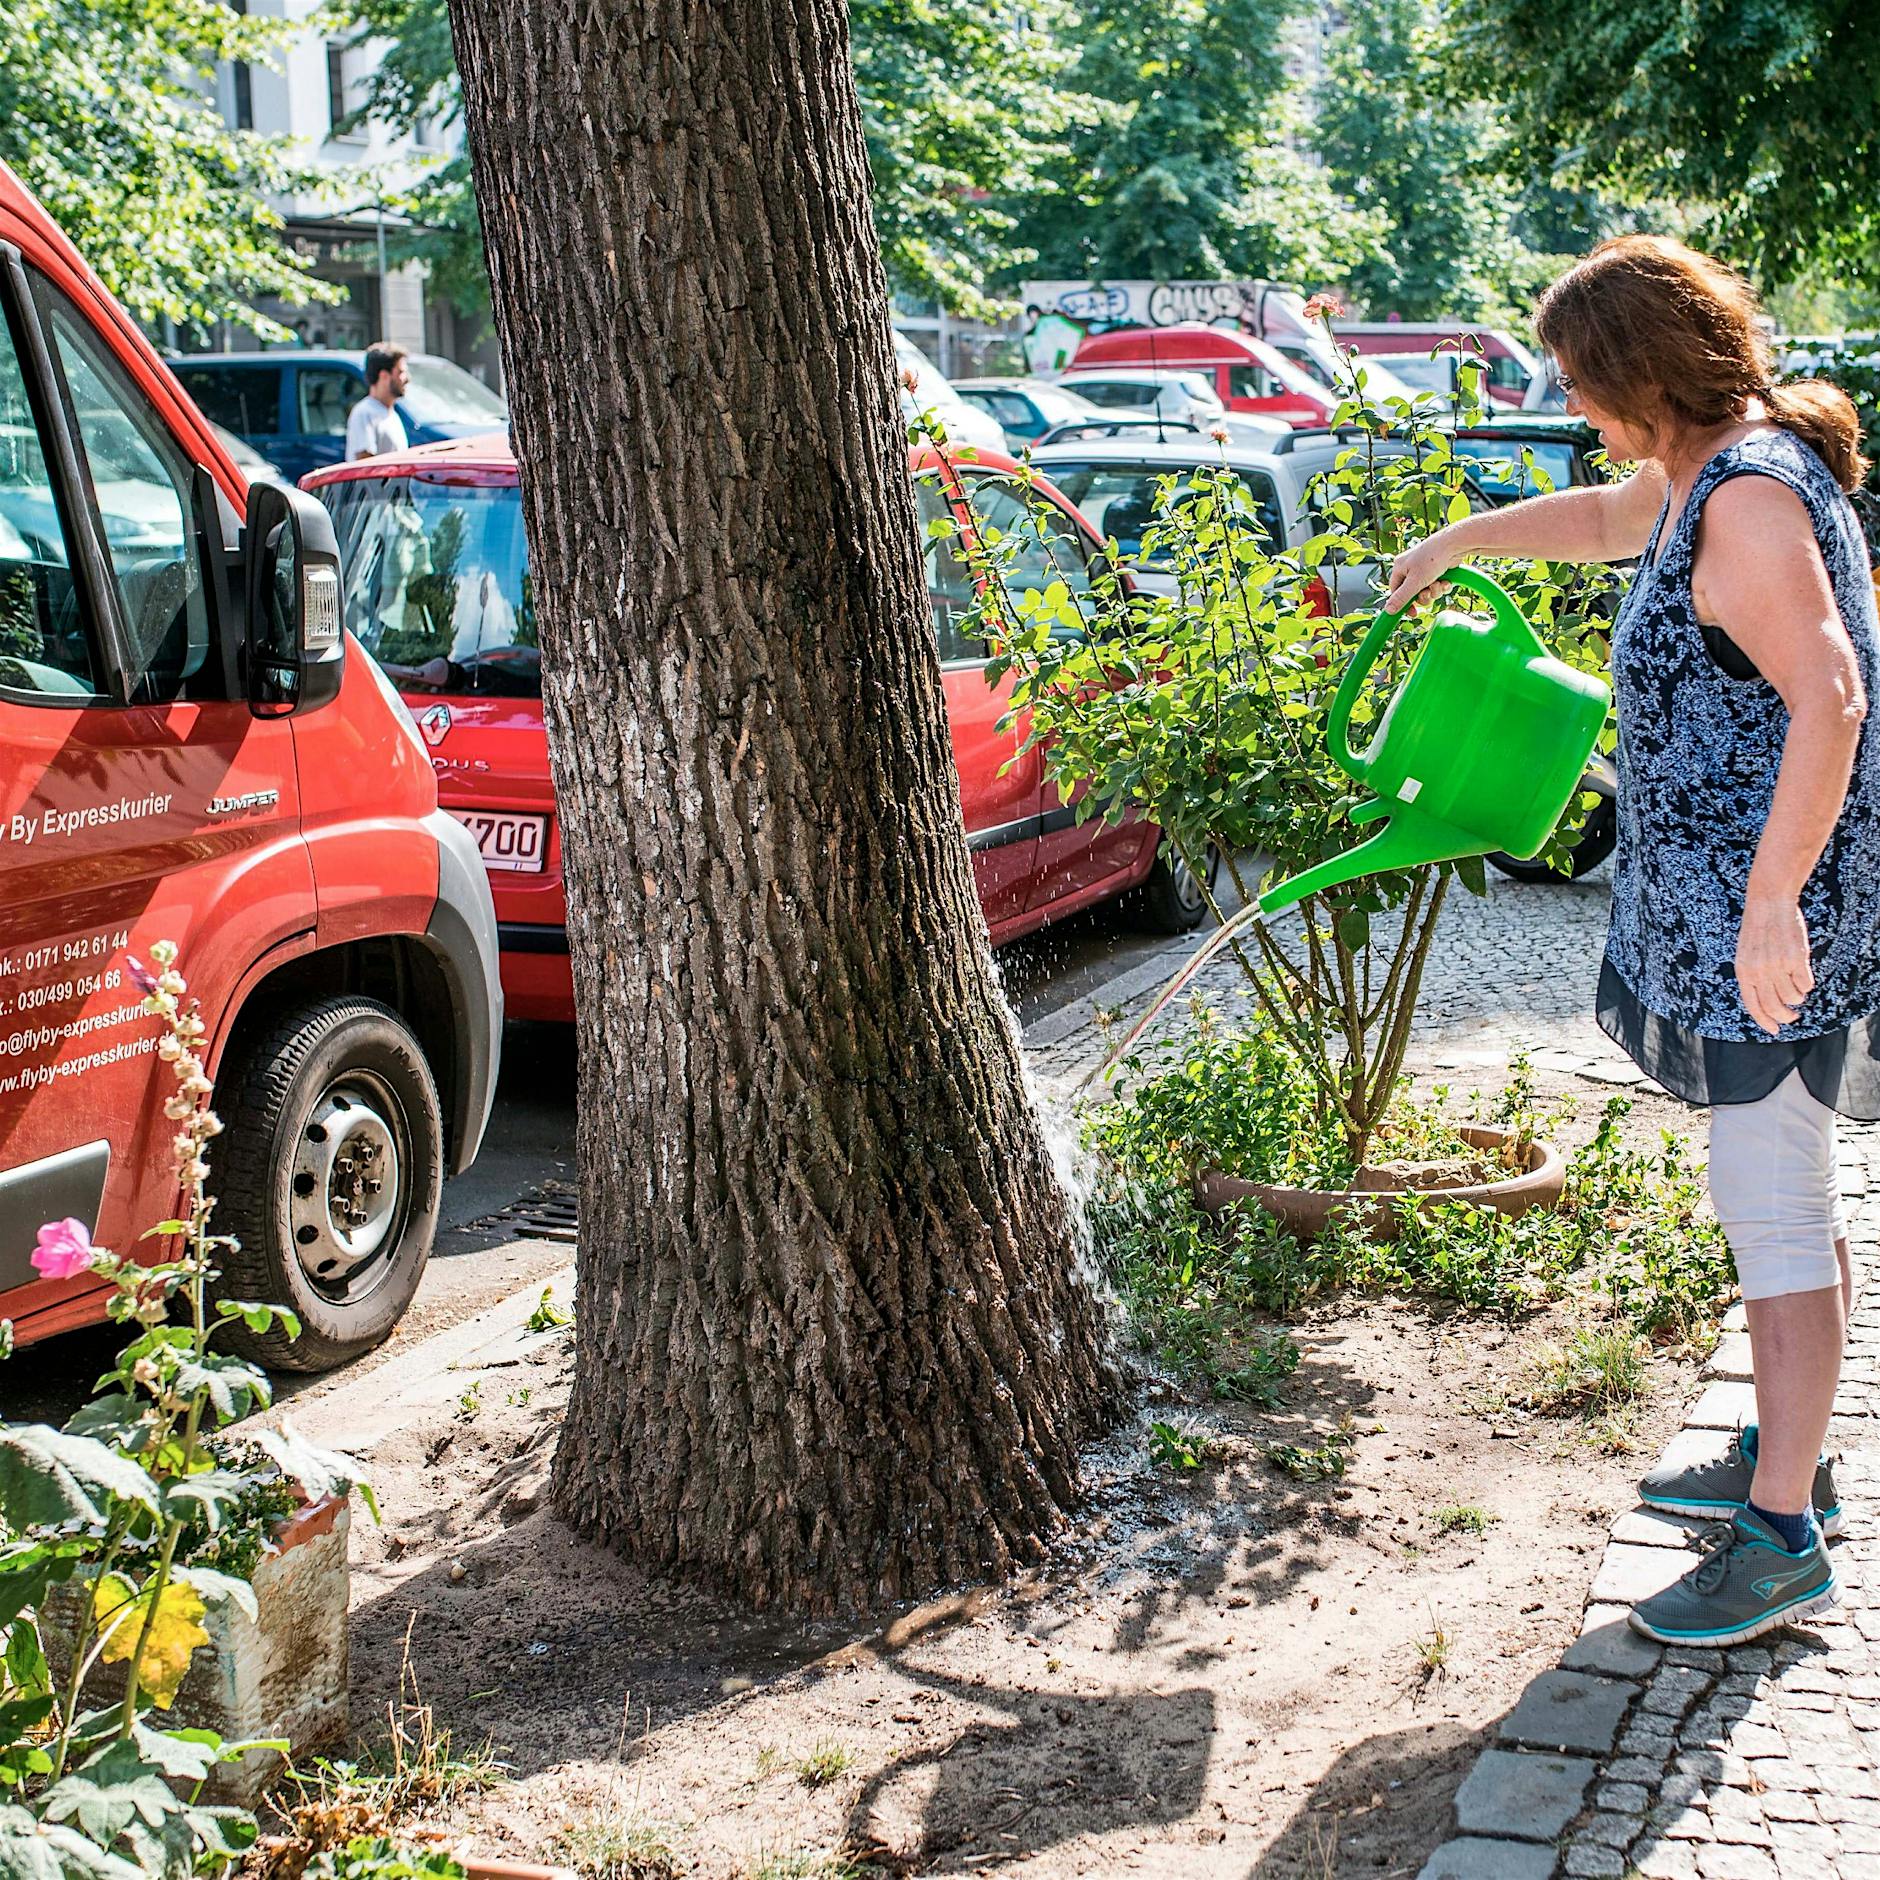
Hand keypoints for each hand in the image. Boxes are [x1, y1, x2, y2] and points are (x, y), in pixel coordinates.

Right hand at [1385, 535, 1463, 614]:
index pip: (1395, 591)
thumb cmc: (1432, 558)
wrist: (1454, 545)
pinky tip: (1447, 581)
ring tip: (1439, 583)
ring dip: (1435, 591)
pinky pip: (1437, 586)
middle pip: (1413, 594)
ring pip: (1427, 591)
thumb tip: (1388, 611)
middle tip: (1428, 592)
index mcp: (1400, 568)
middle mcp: (1411, 568)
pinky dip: (1442, 586)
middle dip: (1424, 596)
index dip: (1403, 603)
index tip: (1413, 613)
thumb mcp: (1415, 582)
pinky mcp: (1437, 570)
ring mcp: (1425, 569)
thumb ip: (1401, 598)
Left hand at [1736, 893, 1813, 1034]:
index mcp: (1743, 972)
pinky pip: (1806, 983)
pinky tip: (1802, 972)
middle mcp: (1759, 972)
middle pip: (1775, 1007)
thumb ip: (1753, 976)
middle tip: (1792, 1015)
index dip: (1765, 1021)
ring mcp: (1778, 966)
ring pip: (1794, 997)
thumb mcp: (1746, 955)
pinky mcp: (1796, 959)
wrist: (1768, 904)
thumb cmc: (1757, 930)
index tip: (1775, 1030)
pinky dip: (1807, 983)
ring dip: (1797, 997)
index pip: (1753, 1006)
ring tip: (1794, 984)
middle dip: (1786, 1016)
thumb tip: (1766, 1003)